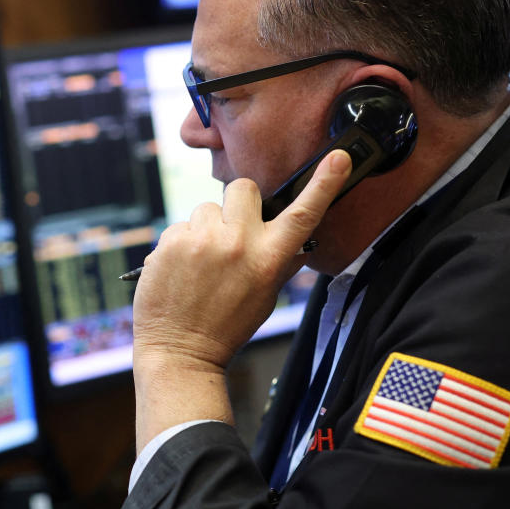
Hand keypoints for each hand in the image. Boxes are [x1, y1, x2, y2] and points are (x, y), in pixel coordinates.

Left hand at [132, 149, 352, 371]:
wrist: (180, 351)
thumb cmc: (226, 325)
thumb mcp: (266, 295)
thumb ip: (278, 260)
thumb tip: (292, 236)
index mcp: (269, 258)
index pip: (303, 214)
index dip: (324, 184)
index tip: (338, 158)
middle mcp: (238, 243)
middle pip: (242, 188)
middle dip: (237, 204)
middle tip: (230, 233)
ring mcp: (202, 239)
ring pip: (206, 208)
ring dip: (205, 228)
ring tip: (200, 263)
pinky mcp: (171, 241)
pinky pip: (179, 226)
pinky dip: (179, 244)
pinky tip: (180, 270)